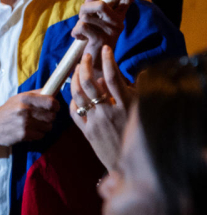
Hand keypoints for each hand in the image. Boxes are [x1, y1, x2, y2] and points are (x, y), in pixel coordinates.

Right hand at [0, 90, 59, 145]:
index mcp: (25, 98)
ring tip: (33, 124)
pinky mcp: (24, 134)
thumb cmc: (7, 111)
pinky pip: (41, 135)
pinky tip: (29, 131)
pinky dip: (37, 134)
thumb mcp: (18, 98)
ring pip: (48, 127)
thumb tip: (53, 91)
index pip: (51, 102)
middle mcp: (25, 110)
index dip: (56, 106)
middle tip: (41, 117)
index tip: (54, 108)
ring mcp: (25, 123)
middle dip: (49, 117)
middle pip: (52, 116)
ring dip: (43, 127)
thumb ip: (36, 95)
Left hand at [69, 46, 133, 170]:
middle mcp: (109, 112)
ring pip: (78, 95)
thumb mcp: (141, 112)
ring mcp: (96, 121)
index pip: (114, 77)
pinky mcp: (87, 132)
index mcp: (127, 105)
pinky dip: (72, 100)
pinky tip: (73, 93)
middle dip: (86, 65)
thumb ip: (132, 93)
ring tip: (77, 70)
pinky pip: (74, 112)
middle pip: (91, 82)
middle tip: (85, 57)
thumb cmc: (138, 135)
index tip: (105, 49)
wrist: (131, 165)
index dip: (108, 60)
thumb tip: (122, 75)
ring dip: (75, 79)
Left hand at [72, 0, 131, 63]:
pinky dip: (76, 32)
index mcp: (118, 17)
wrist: (94, 62)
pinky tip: (80, 39)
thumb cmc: (93, 39)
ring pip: (87, 16)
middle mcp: (118, 23)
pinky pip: (82, 26)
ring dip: (79, 24)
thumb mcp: (93, 21)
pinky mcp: (101, 39)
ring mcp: (111, 31)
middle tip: (81, 18)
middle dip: (85, 8)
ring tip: (82, 33)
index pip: (127, 1)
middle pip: (100, 5)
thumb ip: (93, 6)